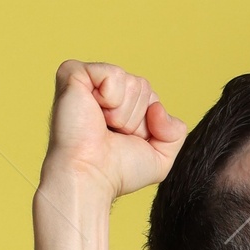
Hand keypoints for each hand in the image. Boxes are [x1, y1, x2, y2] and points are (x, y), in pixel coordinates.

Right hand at [40, 60, 187, 200]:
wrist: (90, 177)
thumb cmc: (116, 172)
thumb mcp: (160, 158)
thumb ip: (175, 133)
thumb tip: (158, 107)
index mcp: (118, 103)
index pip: (151, 97)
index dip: (146, 124)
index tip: (124, 139)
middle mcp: (102, 88)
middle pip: (143, 87)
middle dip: (135, 117)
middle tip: (111, 133)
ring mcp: (87, 78)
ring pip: (132, 82)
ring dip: (123, 113)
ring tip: (102, 125)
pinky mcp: (74, 72)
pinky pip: (114, 74)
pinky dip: (111, 98)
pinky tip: (94, 112)